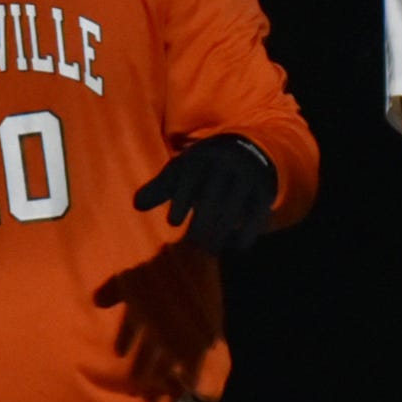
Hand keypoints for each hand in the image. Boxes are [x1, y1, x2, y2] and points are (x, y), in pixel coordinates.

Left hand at [135, 135, 276, 254]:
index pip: (191, 178)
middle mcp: (227, 163)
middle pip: (213, 196)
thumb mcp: (182, 171)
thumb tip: (137, 205)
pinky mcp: (265, 191)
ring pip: (234, 208)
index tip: (173, 223)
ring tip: (211, 249)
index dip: (182, 201)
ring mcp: (248, 177)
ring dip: (222, 232)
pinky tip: (236, 246)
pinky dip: (248, 232)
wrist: (248, 151)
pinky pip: (257, 214)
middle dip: (202, 222)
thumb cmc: (204, 167)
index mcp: (203, 155)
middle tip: (193, 242)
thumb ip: (160, 188)